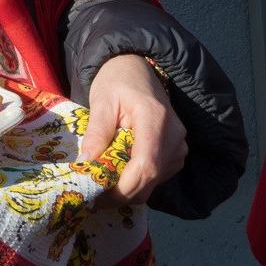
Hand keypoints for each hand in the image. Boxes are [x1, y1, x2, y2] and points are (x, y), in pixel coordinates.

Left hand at [80, 54, 187, 204]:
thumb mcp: (101, 101)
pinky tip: (119, 171)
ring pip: (154, 182)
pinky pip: (158, 177)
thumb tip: (87, 163)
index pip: (146, 165)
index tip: (99, 196)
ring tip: (103, 181)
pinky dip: (137, 181)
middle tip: (94, 196)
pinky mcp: (177, 152)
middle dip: (122, 193)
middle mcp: (174, 135)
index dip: (124, 188)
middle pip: (151, 179)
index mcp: (155, 119)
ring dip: (129, 188)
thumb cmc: (117, 81)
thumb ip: (97, 132)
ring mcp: (179, 145)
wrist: (137, 69)